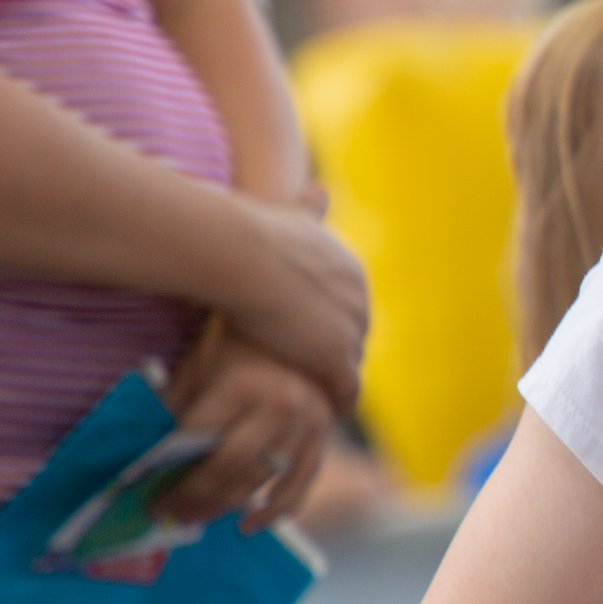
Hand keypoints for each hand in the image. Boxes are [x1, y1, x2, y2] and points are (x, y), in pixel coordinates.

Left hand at [157, 319, 333, 530]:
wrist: (303, 320)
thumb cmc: (239, 339)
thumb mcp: (200, 361)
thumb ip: (175, 403)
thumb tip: (143, 451)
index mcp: (242, 384)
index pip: (195, 440)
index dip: (166, 471)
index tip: (145, 494)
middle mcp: (280, 407)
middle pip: (226, 468)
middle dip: (190, 497)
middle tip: (164, 512)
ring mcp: (307, 424)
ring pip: (259, 482)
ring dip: (222, 507)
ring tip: (193, 518)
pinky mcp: (324, 435)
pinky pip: (301, 483)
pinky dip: (276, 510)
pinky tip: (249, 525)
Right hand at [225, 198, 367, 411]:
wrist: (242, 254)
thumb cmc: (249, 232)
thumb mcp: (292, 213)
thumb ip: (308, 207)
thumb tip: (320, 189)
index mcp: (351, 269)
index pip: (348, 306)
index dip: (329, 325)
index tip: (314, 340)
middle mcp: (360, 299)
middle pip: (354, 336)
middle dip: (338, 354)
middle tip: (322, 377)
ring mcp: (351, 330)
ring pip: (351, 365)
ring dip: (338, 382)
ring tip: (322, 402)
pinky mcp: (337, 359)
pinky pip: (345, 390)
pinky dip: (338, 402)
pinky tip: (328, 414)